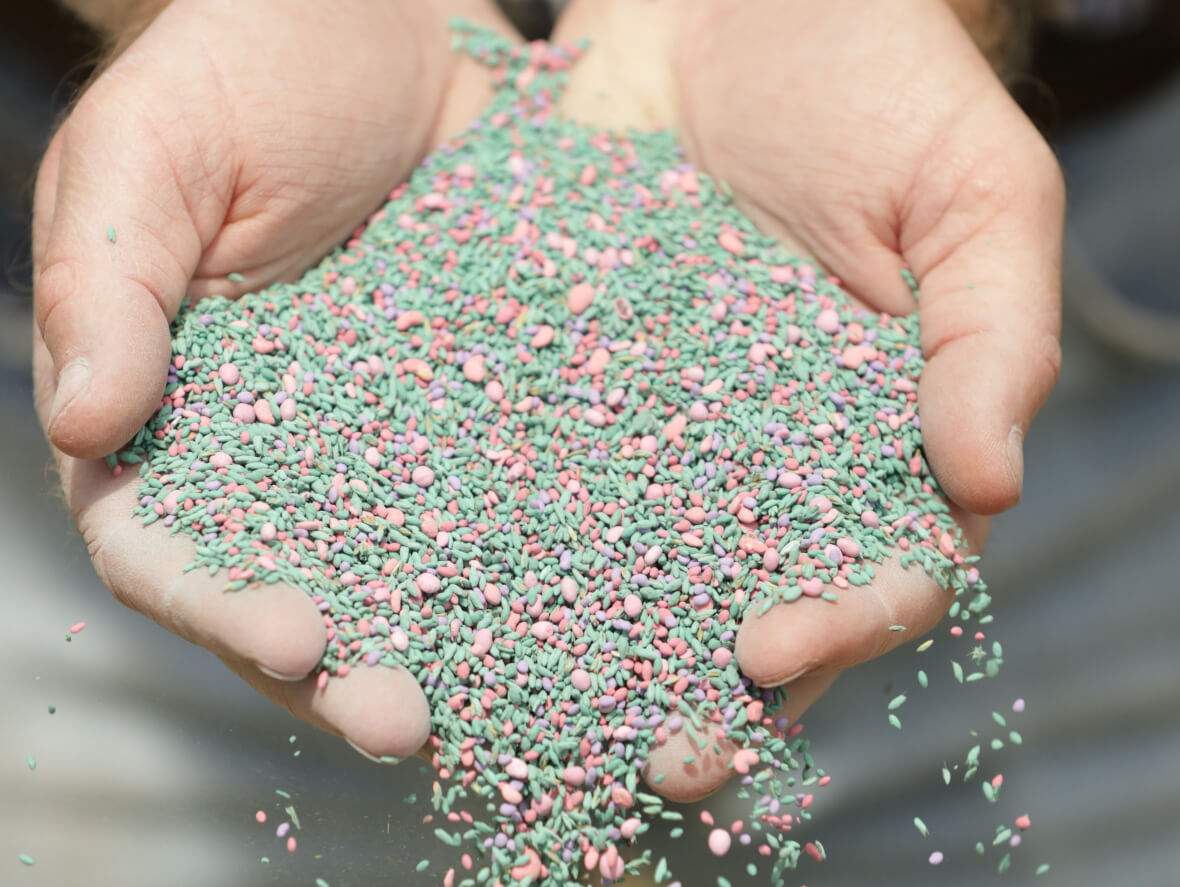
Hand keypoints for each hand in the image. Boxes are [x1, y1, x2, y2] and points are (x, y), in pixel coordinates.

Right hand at [32, 0, 519, 760]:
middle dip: (341, 669)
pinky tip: (593, 601)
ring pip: (404, 570)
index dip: (217, 602)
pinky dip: (539, 559)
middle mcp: (273, 453)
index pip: (162, 543)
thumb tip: (81, 424)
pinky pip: (505, 494)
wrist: (378, 15)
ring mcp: (381, 441)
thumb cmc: (242, 62)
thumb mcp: (153, 152)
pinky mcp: (477, 408)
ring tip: (507, 702)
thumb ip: (107, 284)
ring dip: (447, 646)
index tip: (295, 637)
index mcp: (165, 412)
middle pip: (290, 588)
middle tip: (407, 719)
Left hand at [551, 0, 1062, 799]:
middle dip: (703, 693)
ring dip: (585, 656)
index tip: (771, 655)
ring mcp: (657, 435)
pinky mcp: (561, 383)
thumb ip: (992, 341)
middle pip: (741, 605)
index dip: (835, 629)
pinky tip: (443, 580)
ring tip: (534, 711)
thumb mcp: (971, 200)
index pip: (874, 574)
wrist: (739, 3)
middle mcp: (761, 468)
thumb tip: (988, 487)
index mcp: (875, 448)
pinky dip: (489, 531)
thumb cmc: (880, 86)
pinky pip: (527, 467)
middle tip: (653, 761)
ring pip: (626, 569)